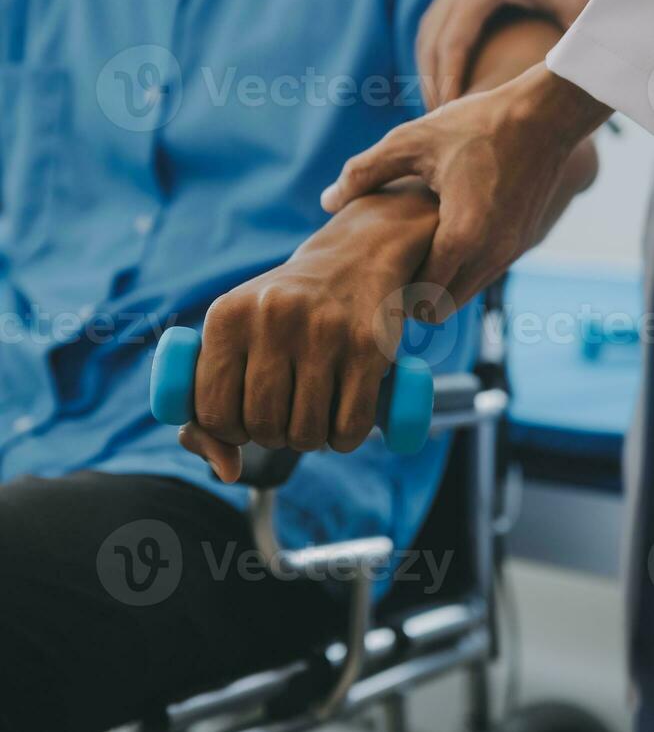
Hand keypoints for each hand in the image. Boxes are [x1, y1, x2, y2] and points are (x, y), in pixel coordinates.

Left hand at [179, 181, 437, 480]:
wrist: (354, 259)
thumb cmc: (283, 315)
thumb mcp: (235, 338)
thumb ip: (209, 405)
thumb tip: (226, 472)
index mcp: (227, 315)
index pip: (211, 413)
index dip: (228, 430)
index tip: (245, 416)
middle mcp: (271, 317)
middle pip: (261, 427)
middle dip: (272, 435)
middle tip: (286, 412)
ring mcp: (323, 331)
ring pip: (305, 434)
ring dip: (309, 440)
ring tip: (314, 412)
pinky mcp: (368, 347)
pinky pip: (349, 429)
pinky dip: (345, 441)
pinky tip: (343, 420)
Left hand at [322, 65, 605, 316]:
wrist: (547, 113)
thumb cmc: (476, 123)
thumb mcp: (411, 141)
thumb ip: (364, 172)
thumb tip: (325, 201)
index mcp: (461, 238)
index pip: (421, 298)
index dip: (392, 295)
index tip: (368, 279)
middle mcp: (490, 255)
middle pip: (441, 308)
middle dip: (412, 298)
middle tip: (382, 272)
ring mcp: (510, 253)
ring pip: (464, 295)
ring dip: (437, 284)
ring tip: (405, 256)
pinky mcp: (521, 243)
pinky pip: (482, 275)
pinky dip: (459, 270)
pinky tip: (436, 240)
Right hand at [417, 0, 610, 107]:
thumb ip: (575, 30)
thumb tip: (580, 73)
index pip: (454, 42)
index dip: (448, 79)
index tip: (449, 112)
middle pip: (431, 44)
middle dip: (432, 84)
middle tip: (438, 123)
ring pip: (426, 36)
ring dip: (427, 71)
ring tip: (435, 108)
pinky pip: (431, 27)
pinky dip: (431, 56)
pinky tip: (440, 81)